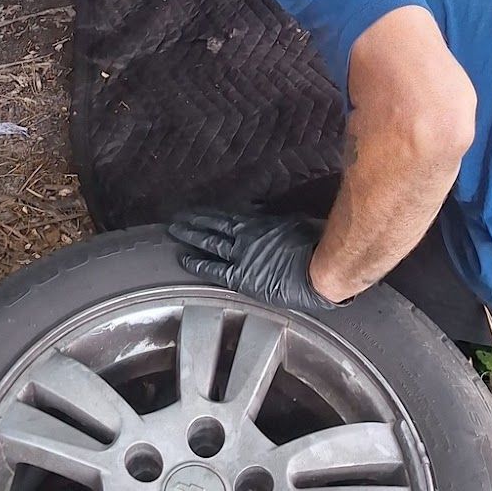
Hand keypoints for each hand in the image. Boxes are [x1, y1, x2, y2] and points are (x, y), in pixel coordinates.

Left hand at [169, 210, 340, 315]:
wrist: (317, 270)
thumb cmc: (313, 246)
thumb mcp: (294, 223)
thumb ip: (275, 221)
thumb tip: (267, 214)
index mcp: (258, 224)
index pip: (227, 218)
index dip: (210, 215)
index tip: (197, 213)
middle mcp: (245, 237)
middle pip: (213, 227)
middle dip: (194, 222)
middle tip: (177, 219)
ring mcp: (240, 256)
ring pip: (209, 243)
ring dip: (190, 236)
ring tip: (175, 231)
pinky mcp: (241, 277)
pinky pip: (214, 269)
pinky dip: (198, 264)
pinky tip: (185, 260)